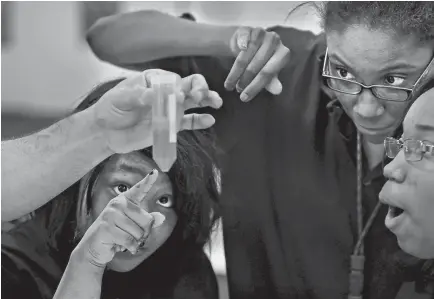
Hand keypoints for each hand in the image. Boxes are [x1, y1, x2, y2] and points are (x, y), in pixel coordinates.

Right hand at [74, 169, 159, 266]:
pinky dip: (130, 248)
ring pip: (139, 233)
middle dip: (144, 234)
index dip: (148, 181)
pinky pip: (129, 241)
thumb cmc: (117, 234)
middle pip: (147, 220)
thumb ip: (148, 221)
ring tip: (124, 241)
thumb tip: (162, 218)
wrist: (94, 247)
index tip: (155, 172)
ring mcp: (110, 214)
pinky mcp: (106, 228)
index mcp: (125, 200)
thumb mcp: (134, 226)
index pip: (139, 189)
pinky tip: (120, 247)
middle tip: (133, 237)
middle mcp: (118, 203)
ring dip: (135, 242)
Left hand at [90, 69, 222, 153]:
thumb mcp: (120, 98)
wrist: (106, 133)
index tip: (177, 97)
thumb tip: (154, 95)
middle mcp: (165, 92)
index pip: (172, 79)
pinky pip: (188, 122)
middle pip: (188, 86)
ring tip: (216, 103)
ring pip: (193, 102)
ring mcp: (169, 109)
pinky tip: (209, 120)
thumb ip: (138, 95)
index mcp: (153, 80)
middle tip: (202, 96)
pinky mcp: (170, 125)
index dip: (178, 87)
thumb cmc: (110, 109)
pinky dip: (199, 121)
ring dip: (206, 100)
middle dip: (199, 89)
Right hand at [225, 26, 290, 101]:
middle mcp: (274, 41)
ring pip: (247, 55)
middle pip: (257, 64)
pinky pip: (243, 39)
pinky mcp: (248, 29)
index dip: (256, 86)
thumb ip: (271, 81)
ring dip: (236, 71)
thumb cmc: (260, 62)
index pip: (268, 72)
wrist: (247, 45)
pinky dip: (239, 45)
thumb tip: (278, 91)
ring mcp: (262, 33)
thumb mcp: (266, 73)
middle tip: (237, 90)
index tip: (245, 97)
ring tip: (230, 84)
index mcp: (283, 53)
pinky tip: (236, 52)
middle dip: (245, 80)